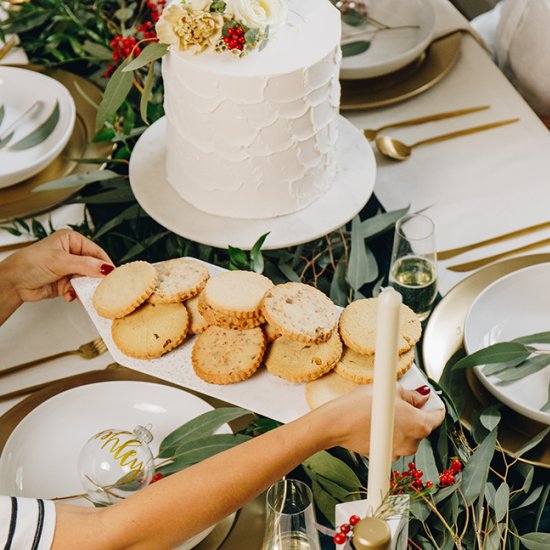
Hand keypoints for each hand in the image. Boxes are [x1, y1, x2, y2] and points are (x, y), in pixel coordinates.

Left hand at [2, 229, 113, 302]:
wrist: (13, 282)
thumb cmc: (30, 263)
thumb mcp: (61, 261)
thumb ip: (86, 265)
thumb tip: (106, 268)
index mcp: (72, 240)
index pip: (96, 251)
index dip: (105, 263)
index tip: (112, 274)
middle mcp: (72, 254)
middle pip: (94, 267)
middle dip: (94, 278)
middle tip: (100, 287)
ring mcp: (69, 269)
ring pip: (87, 280)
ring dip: (84, 288)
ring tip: (82, 293)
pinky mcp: (66, 283)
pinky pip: (79, 290)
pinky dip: (76, 294)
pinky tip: (70, 295)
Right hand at [320, 384, 444, 457]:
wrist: (339, 422)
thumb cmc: (364, 405)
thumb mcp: (392, 390)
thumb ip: (412, 395)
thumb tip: (422, 397)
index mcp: (420, 426)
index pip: (437, 417)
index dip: (435, 405)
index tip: (430, 400)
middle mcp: (412, 443)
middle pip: (421, 427)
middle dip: (414, 414)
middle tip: (400, 400)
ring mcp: (398, 452)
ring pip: (406, 436)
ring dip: (401, 425)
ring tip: (385, 411)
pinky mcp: (384, 456)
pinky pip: (393, 443)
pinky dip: (389, 434)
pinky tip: (377, 423)